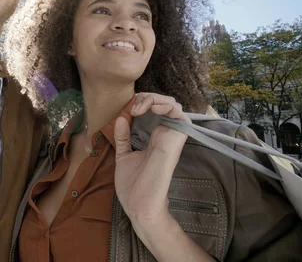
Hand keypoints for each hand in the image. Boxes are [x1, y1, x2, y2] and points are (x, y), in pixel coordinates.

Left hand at [114, 93, 189, 226]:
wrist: (139, 205)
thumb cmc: (133, 186)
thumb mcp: (123, 156)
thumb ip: (123, 137)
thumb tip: (121, 118)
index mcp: (154, 137)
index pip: (154, 109)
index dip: (142, 102)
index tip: (128, 110)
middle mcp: (165, 134)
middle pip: (164, 103)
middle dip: (147, 97)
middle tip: (134, 108)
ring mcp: (171, 137)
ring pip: (173, 105)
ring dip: (156, 99)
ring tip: (141, 107)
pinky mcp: (175, 141)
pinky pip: (181, 115)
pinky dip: (167, 106)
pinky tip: (152, 109)